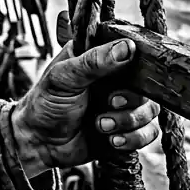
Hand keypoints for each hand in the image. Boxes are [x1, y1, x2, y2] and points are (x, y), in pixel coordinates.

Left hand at [10, 39, 161, 177]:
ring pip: (150, 111)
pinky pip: (148, 133)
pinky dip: (133, 138)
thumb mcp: (64, 77)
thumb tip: (125, 47)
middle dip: (130, 100)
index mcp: (101, 60)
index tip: (119, 80)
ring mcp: (123, 106)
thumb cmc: (45, 104)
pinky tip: (112, 140)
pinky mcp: (126, 130)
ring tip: (101, 125)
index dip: (135, 67)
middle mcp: (116, 81)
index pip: (133, 55)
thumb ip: (93, 62)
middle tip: (108, 103)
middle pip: (147, 87)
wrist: (39, 142)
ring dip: (127, 121)